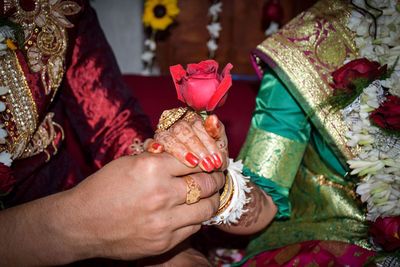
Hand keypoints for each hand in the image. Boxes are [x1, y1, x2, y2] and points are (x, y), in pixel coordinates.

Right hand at [0, 152, 224, 264]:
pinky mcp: (163, 241)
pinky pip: (193, 227)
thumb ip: (159, 160)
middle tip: (218, 176)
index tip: (213, 161)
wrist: (80, 223)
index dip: (207, 160)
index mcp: (152, 168)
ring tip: (210, 194)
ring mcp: (164, 221)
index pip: (195, 160)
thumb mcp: (129, 163)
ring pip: (207, 208)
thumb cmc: (102, 189)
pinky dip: (196, 218)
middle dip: (217, 178)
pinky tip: (191, 211)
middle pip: (207, 183)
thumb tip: (186, 157)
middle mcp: (161, 193)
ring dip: (212, 199)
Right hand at [145, 113, 227, 171]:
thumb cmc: (211, 156)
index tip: (217, 160)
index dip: (208, 142)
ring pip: (167, 136)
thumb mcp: (219, 145)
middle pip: (181, 130)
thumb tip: (213, 119)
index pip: (197, 125)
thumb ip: (217, 131)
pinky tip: (159, 150)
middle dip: (197, 148)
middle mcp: (177, 125)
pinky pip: (149, 142)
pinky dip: (152, 145)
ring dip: (180, 150)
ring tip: (193, 163)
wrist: (203, 172)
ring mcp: (164, 135)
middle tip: (208, 166)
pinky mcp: (153, 146)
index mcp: (193, 120)